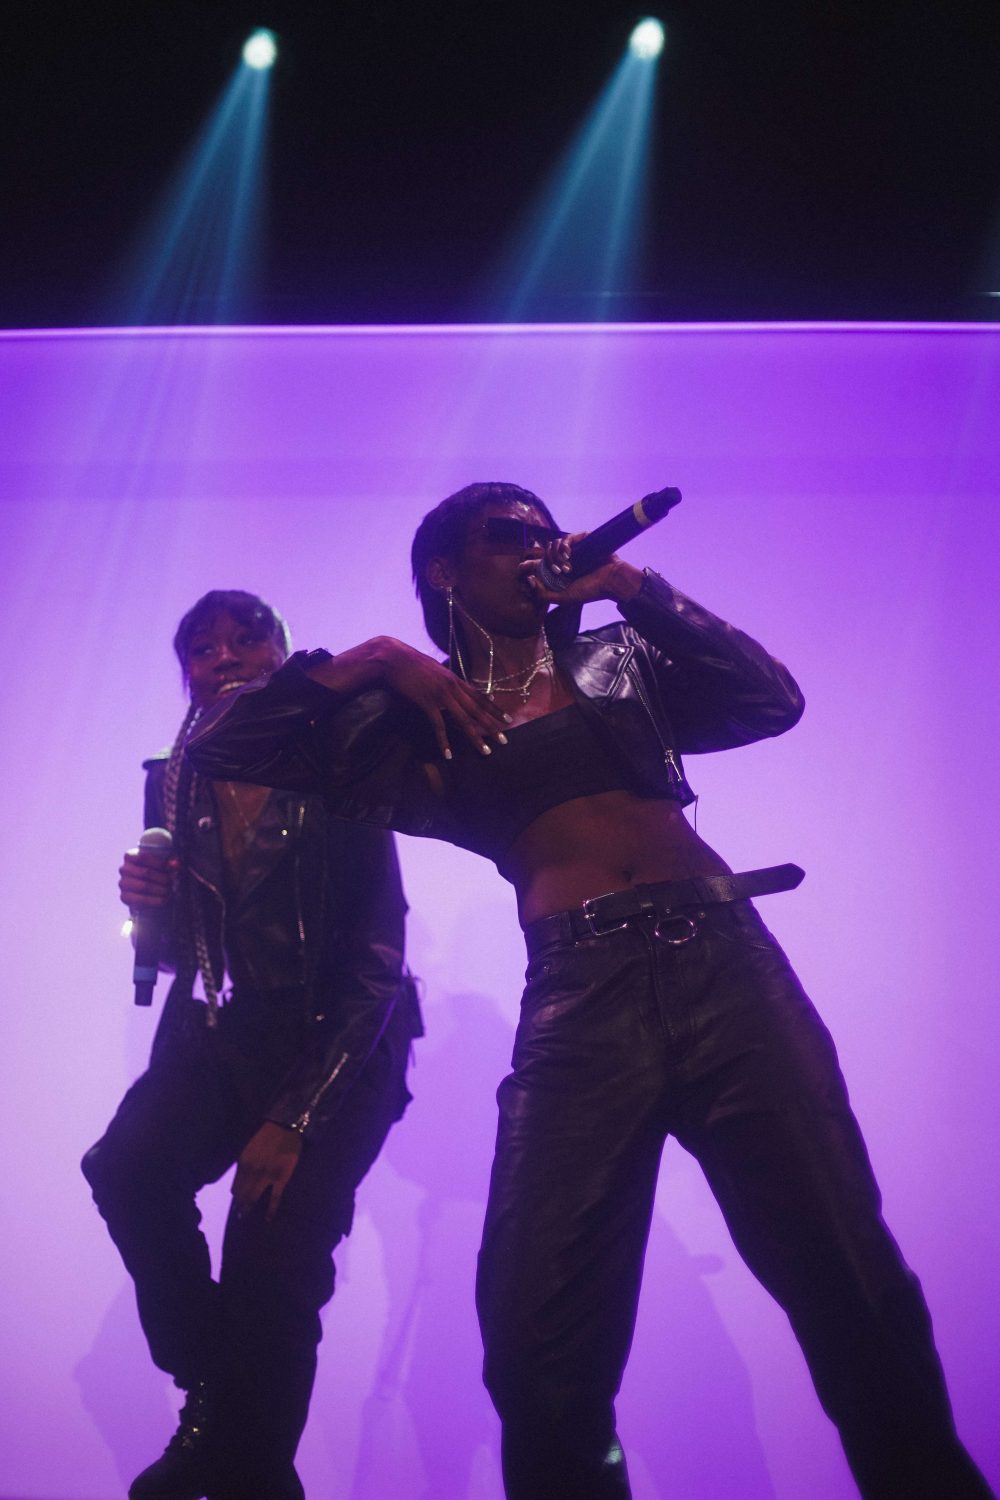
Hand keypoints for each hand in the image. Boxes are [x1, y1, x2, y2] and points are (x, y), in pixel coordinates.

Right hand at [119, 848, 176, 909]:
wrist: (148, 890)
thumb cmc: (155, 872)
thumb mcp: (162, 864)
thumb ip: (170, 861)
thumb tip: (176, 864)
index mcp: (130, 856)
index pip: (142, 857)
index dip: (158, 862)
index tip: (171, 868)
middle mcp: (124, 869)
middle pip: (145, 872)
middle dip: (162, 878)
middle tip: (173, 881)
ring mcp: (123, 883)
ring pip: (143, 886)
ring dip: (160, 889)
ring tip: (170, 890)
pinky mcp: (124, 897)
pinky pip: (139, 900)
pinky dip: (154, 900)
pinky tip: (164, 899)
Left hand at [232, 1121, 302, 1221]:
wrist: (286, 1127)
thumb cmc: (267, 1136)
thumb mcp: (249, 1148)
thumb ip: (244, 1164)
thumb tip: (241, 1179)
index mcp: (243, 1163)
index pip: (235, 1186)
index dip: (235, 1195)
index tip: (236, 1201)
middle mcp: (252, 1172)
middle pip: (242, 1194)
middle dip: (239, 1205)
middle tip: (239, 1215)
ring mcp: (267, 1177)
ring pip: (254, 1197)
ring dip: (248, 1208)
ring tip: (245, 1216)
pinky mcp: (281, 1179)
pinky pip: (275, 1198)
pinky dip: (271, 1210)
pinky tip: (268, 1218)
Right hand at [375, 638, 509, 760]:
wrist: (392, 657)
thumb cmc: (409, 663)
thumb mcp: (433, 670)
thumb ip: (445, 681)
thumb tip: (451, 690)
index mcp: (454, 679)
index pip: (480, 696)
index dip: (494, 709)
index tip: (507, 719)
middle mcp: (452, 686)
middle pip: (477, 710)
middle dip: (492, 726)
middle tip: (504, 740)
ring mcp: (440, 694)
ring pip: (464, 720)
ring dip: (476, 737)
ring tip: (486, 751)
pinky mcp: (426, 702)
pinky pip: (439, 726)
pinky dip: (444, 742)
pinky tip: (448, 754)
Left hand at [521, 534, 643, 606]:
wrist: (611, 580)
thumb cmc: (590, 590)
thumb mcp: (564, 598)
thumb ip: (544, 595)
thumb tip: (529, 581)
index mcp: (558, 573)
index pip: (538, 566)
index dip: (528, 566)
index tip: (522, 567)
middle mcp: (563, 560)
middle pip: (544, 555)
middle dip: (547, 563)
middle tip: (558, 572)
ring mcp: (572, 550)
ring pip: (552, 546)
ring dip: (556, 556)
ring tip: (567, 567)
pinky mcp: (581, 540)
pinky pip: (565, 538)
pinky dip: (563, 545)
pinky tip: (567, 554)